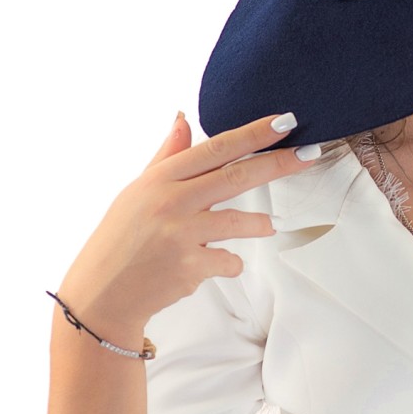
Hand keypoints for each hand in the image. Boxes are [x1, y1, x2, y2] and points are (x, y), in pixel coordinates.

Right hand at [57, 111, 316, 336]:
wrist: (102, 295)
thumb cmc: (122, 239)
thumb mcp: (137, 191)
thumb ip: (167, 157)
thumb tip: (183, 118)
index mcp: (159, 179)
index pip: (215, 148)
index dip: (253, 134)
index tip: (284, 121)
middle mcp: (170, 202)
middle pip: (236, 176)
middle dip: (278, 163)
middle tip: (310, 154)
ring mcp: (180, 235)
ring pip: (239, 221)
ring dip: (259, 224)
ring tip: (267, 226)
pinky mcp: (189, 268)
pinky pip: (229, 261)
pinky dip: (230, 263)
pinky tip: (217, 265)